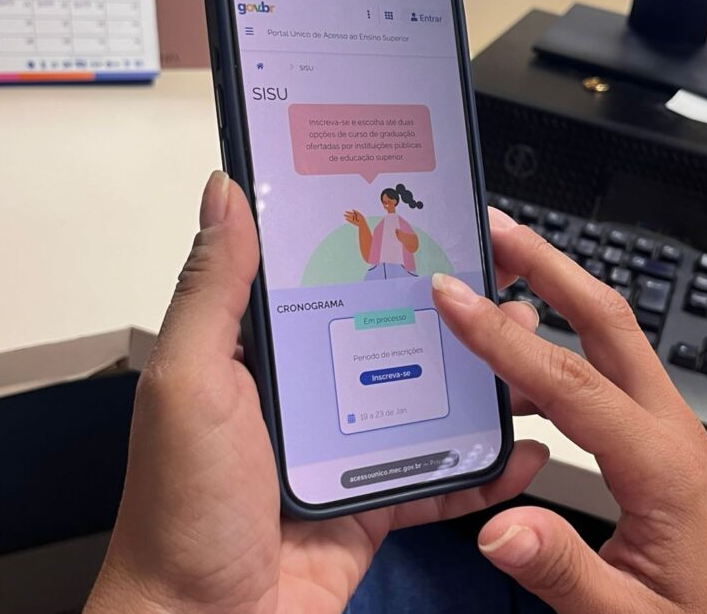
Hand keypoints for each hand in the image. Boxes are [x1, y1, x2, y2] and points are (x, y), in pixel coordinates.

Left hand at [85, 173, 548, 613]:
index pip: (327, 281)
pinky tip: (519, 447)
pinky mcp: (375, 503)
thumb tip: (224, 195)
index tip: (425, 214)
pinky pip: (440, 479)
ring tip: (526, 346)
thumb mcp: (190, 384)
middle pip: (393, 337)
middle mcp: (309, 397)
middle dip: (449, 309)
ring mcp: (347, 450)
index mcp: (263, 357)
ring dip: (479, 378)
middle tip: (498, 280)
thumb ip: (214, 292)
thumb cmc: (181, 512)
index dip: (376, 246)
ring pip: (428, 402)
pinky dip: (483, 468)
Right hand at [430, 207, 706, 613]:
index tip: (454, 297)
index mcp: (662, 466)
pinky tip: (516, 367)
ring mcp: (666, 430)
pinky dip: (559, 348)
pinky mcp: (657, 442)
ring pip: (610, 340)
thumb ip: (562, 572)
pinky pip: (606, 375)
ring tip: (498, 273)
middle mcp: (669, 430)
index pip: (571, 382)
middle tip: (496, 229)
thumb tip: (497, 530)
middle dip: (550, 266)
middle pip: (609, 322)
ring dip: (557, 296)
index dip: (504, 338)